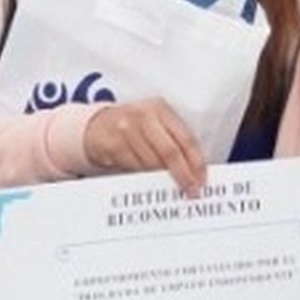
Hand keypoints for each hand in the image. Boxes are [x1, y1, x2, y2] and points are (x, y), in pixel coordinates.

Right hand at [83, 99, 205, 195]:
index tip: (201, 179)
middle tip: (191, 190)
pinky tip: (148, 178)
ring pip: (152, 164)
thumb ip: (173, 138)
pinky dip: (144, 176)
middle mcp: (143, 116)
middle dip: (183, 175)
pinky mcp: (112, 145)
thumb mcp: (155, 123)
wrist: (97, 125)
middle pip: (170, 152)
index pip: (185, 138)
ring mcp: (125, 130)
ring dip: (163, 179)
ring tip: (169, 186)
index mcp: (159, 108)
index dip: (196, 162)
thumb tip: (194, 168)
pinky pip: (135, 168)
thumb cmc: (134, 126)